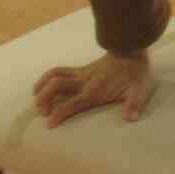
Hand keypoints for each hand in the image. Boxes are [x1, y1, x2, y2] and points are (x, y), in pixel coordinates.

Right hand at [33, 52, 153, 127]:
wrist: (131, 49)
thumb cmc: (134, 73)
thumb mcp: (138, 90)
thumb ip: (133, 104)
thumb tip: (131, 118)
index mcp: (95, 91)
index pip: (73, 103)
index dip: (59, 113)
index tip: (49, 124)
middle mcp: (84, 82)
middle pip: (57, 86)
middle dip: (45, 98)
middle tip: (42, 112)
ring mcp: (80, 74)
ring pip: (54, 76)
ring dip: (42, 85)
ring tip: (36, 98)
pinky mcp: (80, 69)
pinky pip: (59, 71)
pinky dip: (47, 77)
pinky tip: (43, 85)